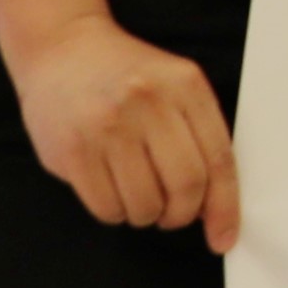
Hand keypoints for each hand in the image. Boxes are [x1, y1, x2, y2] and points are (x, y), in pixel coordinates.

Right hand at [7, 12, 242, 252]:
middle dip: (181, 214)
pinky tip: (110, 188)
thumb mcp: (175, 87)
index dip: (225, 208)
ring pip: (144, 205)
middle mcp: (148, 102)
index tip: (223, 238)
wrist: (62, 48)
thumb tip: (213, 210)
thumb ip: (199, 137)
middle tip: (171, 214)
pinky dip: (114, 212)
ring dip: (145, 215)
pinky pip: (106, 208)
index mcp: (186, 85)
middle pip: (185, 186)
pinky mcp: (72, 148)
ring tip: (137, 193)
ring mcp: (107, 125)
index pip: (219, 159)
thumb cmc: (127, 78)